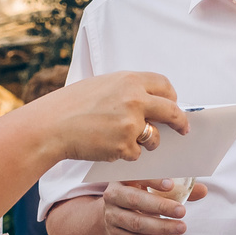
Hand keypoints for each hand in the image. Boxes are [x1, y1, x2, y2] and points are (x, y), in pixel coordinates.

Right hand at [24, 72, 187, 164]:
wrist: (52, 125)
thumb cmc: (73, 105)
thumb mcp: (102, 85)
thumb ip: (128, 90)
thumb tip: (151, 102)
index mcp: (130, 80)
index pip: (165, 86)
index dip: (171, 97)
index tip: (173, 105)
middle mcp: (135, 100)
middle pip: (172, 111)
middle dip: (180, 122)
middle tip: (183, 130)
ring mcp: (131, 124)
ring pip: (154, 137)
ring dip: (148, 142)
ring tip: (125, 139)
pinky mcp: (125, 146)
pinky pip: (136, 153)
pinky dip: (125, 153)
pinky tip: (107, 146)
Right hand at [94, 178, 206, 234]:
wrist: (113, 220)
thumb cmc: (138, 200)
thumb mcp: (154, 191)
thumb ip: (178, 190)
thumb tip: (202, 190)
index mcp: (124, 179)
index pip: (136, 176)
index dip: (152, 180)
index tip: (170, 185)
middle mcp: (114, 196)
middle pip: (135, 200)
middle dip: (160, 206)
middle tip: (182, 211)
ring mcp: (112, 217)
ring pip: (136, 223)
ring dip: (161, 227)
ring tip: (181, 227)